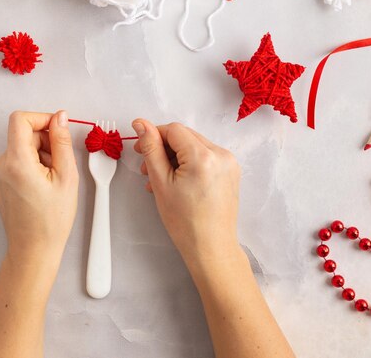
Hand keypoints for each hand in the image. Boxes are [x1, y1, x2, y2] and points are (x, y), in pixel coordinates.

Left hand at [0, 111, 78, 266]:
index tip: (58, 128)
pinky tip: (43, 184)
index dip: (42, 118)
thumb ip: (62, 142)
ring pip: (21, 147)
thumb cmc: (51, 220)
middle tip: (61, 165)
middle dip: (45, 142)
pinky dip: (32, 165)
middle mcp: (0, 165)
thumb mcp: (67, 177)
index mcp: (16, 162)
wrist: (34, 249)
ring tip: (52, 179)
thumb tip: (60, 117)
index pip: (20, 119)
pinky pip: (17, 160)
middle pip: (23, 134)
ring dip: (41, 154)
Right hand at [131, 120, 240, 267]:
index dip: (153, 135)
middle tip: (145, 165)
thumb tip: (141, 124)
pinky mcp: (230, 171)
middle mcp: (221, 155)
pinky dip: (188, 163)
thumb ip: (150, 149)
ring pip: (194, 146)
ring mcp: (229, 163)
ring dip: (174, 156)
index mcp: (204, 156)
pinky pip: (205, 157)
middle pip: (185, 136)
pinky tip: (175, 180)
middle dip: (163, 147)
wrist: (211, 247)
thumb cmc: (186, 222)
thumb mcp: (161, 182)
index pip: (174, 130)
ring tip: (158, 178)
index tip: (140, 146)